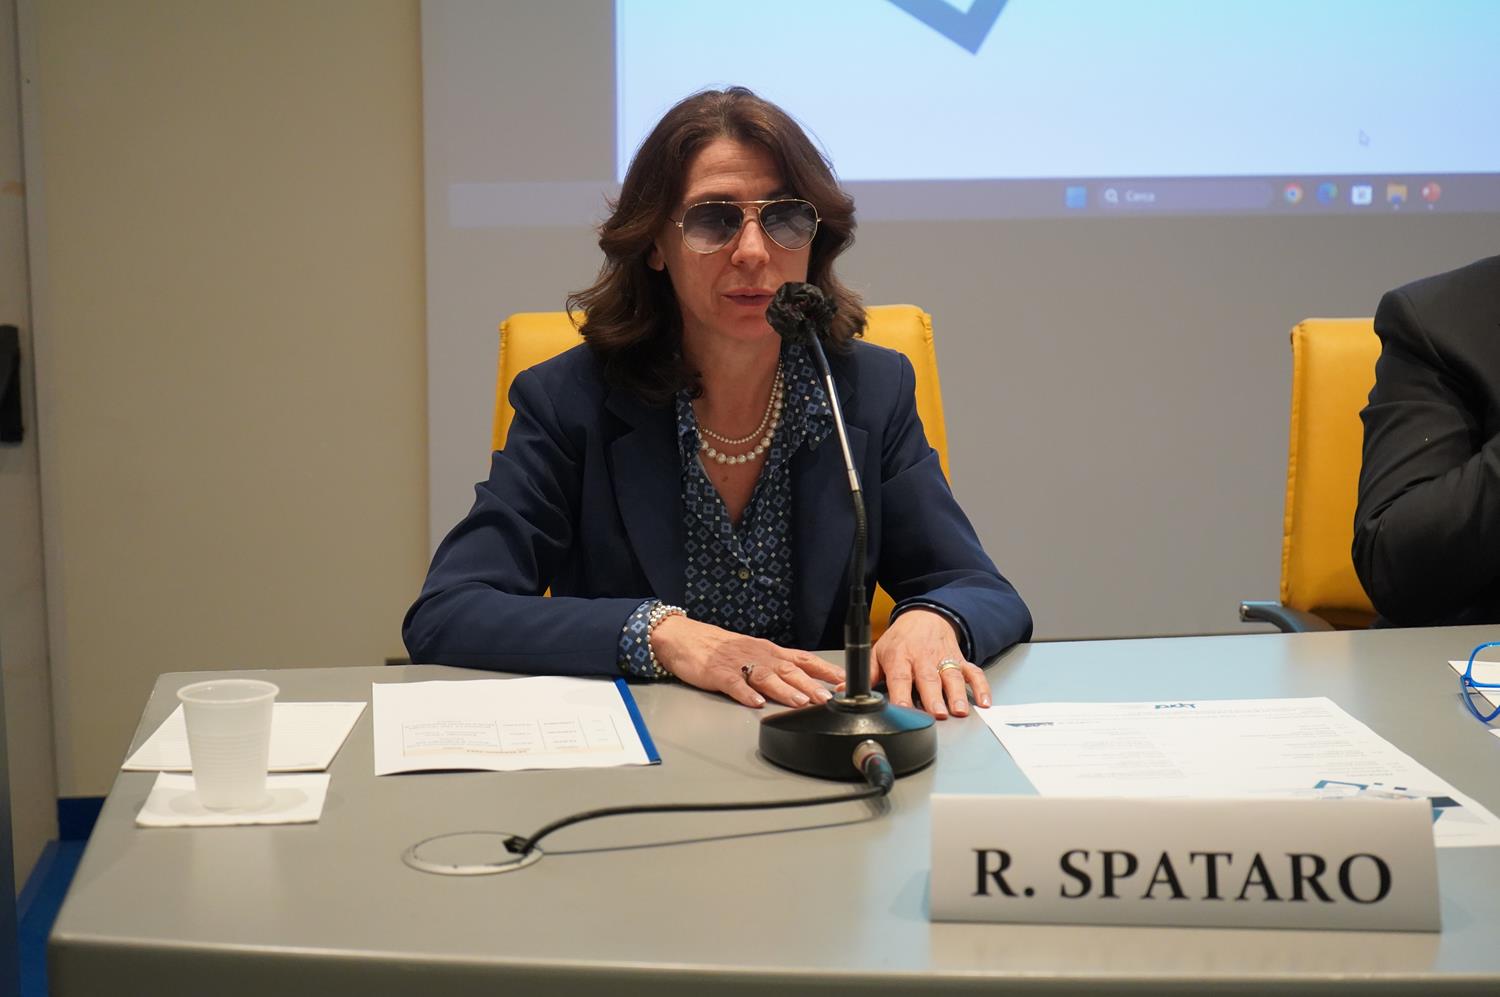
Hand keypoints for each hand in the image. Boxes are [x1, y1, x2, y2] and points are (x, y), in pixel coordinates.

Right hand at [650, 615, 843, 708]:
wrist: (684, 636)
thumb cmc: (720, 647)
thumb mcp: (754, 652)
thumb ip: (776, 668)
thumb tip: (805, 684)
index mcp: (769, 651)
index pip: (803, 659)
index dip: (824, 669)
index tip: (844, 680)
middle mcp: (758, 655)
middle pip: (788, 669)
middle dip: (809, 684)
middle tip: (827, 697)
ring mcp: (737, 663)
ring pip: (765, 676)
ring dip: (784, 689)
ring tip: (799, 701)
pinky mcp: (716, 673)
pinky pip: (733, 684)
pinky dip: (745, 693)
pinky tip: (755, 703)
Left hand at [870, 608, 990, 718]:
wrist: (926, 616)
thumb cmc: (901, 640)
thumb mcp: (879, 652)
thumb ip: (866, 675)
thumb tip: (843, 691)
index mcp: (900, 657)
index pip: (900, 679)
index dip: (901, 696)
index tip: (903, 711)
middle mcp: (924, 659)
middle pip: (929, 680)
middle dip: (933, 697)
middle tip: (937, 713)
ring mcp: (944, 660)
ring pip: (952, 677)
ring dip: (957, 694)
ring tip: (959, 710)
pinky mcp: (961, 661)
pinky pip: (974, 673)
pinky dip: (981, 687)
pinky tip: (984, 701)